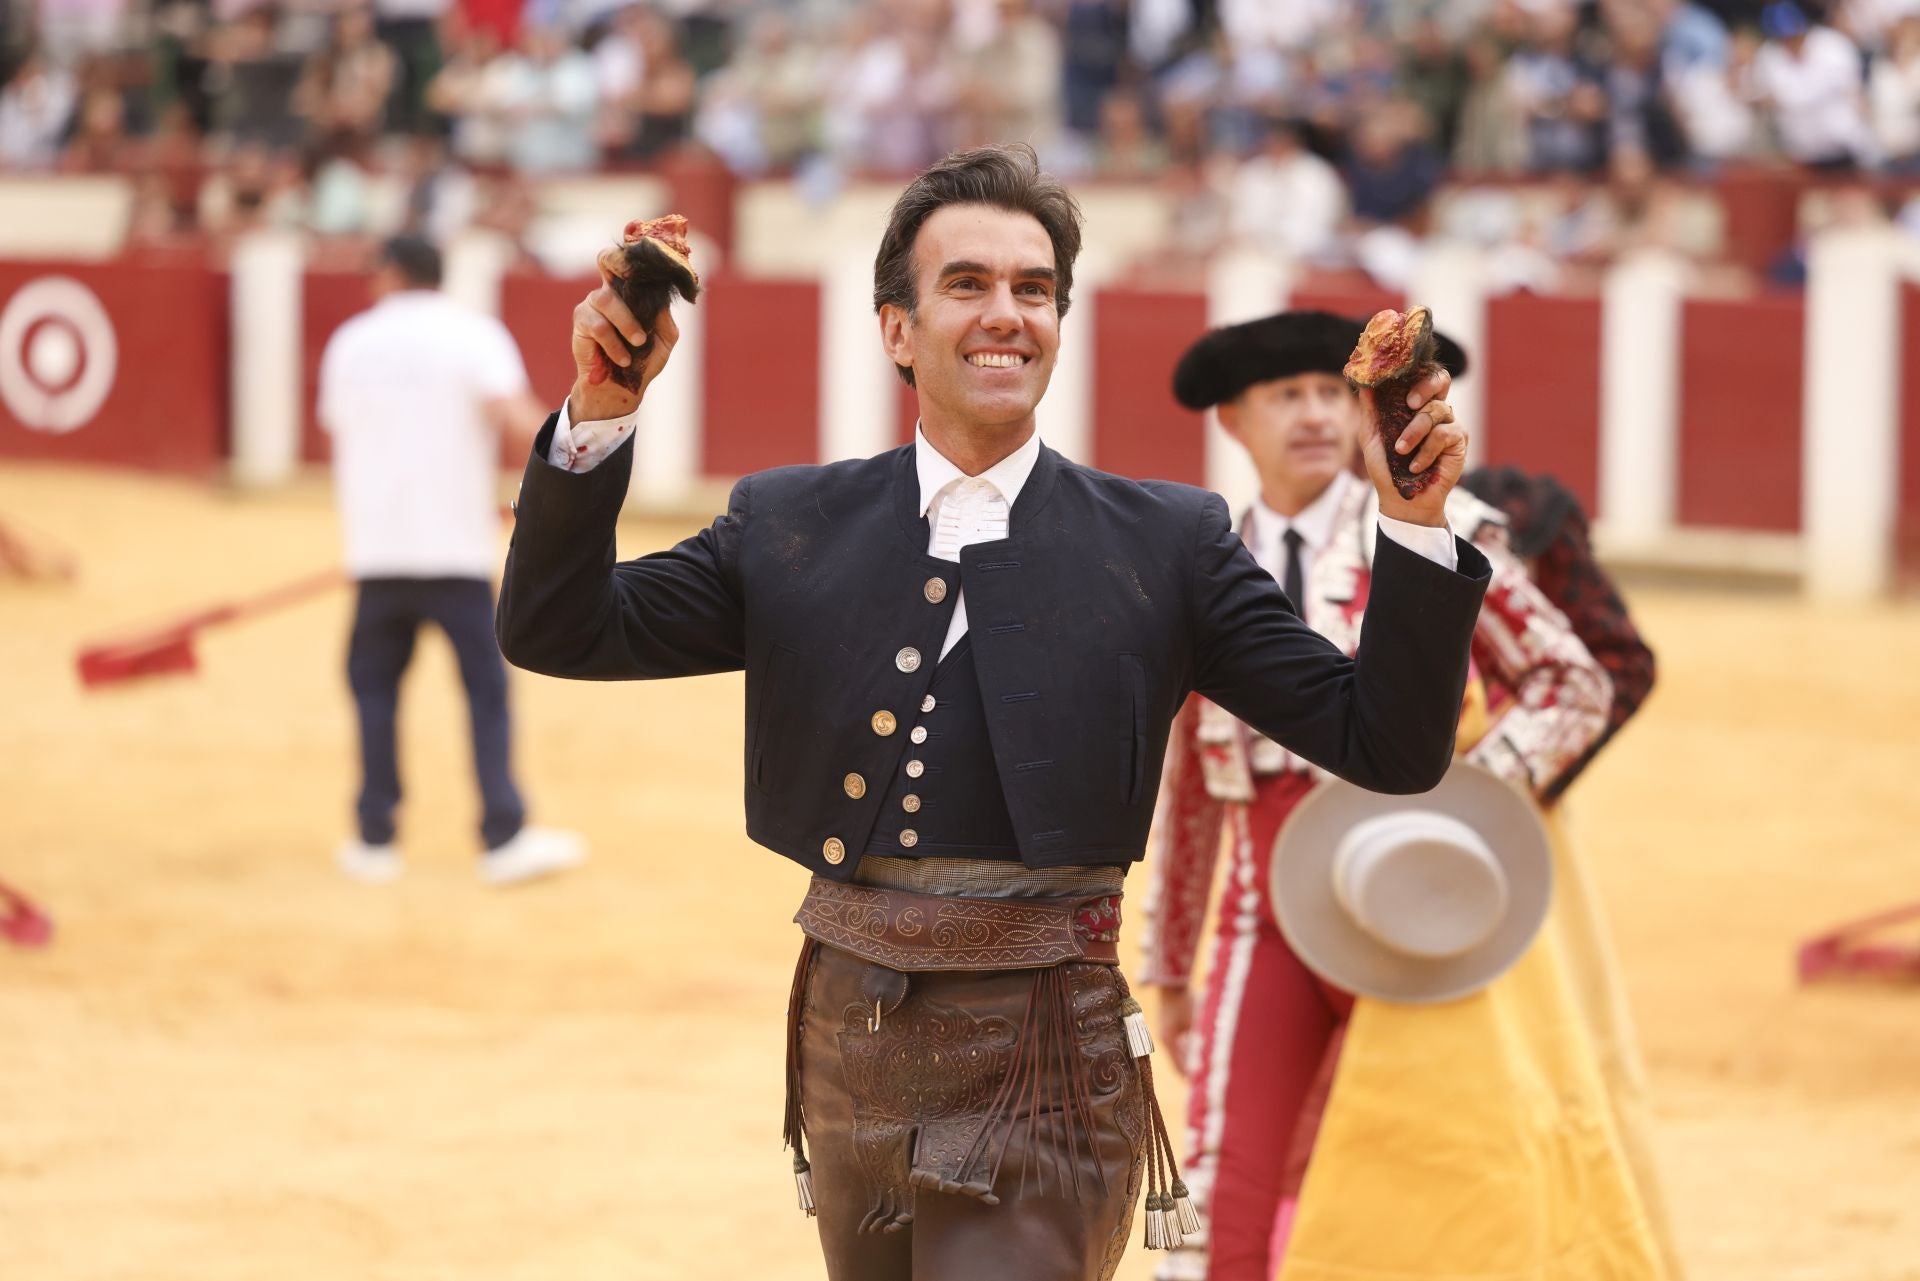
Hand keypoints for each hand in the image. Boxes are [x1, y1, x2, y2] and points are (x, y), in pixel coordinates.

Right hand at [566, 268, 680, 422]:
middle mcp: (608, 292)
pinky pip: (598, 326)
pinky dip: (614, 343)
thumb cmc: (642, 360)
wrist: (621, 387)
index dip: (626, 252)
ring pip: (606, 298)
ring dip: (626, 322)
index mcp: (628, 291)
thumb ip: (665, 319)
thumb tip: (663, 300)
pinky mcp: (581, 322)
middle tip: (638, 287)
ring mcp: (591, 305)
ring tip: (639, 342)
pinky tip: (623, 358)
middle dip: (620, 268)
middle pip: (608, 263)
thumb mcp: (664, 339)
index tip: (641, 254)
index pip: (622, 261)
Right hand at [1155, 985, 1195, 1076]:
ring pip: (1177, 1053)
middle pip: (1178, 1061)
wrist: (1172, 983)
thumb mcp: (1193, 1023)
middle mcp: (1164, 1039)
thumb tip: (1202, 1062)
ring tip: (1202, 1067)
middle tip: (1204, 1079)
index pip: (1179, 1066)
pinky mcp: (1167, 1027)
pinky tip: (1195, 1052)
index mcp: (1168, 1040)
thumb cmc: (1184, 1002)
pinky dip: (1186, 1050)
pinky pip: (1177, 1045)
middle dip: (1190, 1069)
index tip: (1201, 1084)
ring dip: (1188, 1060)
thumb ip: (1196, 1042)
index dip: (1190, 1076)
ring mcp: (1165, 1033)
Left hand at [1358, 365, 1467, 527]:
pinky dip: (1427, 450)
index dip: (1415, 371)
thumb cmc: (1386, 468)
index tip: (1397, 378)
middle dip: (1425, 386)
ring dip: (1415, 431)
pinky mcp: (1459, 441)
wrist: (1402, 499)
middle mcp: (1434, 410)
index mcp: (1414, 405)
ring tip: (1401, 451)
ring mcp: (1449, 424)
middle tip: (1410, 403)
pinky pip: (1444, 434)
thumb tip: (1365, 384)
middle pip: (1440, 379)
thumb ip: (1370, 412)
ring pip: (1436, 410)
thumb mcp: (1371, 438)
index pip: (1421, 376)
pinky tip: (1416, 465)